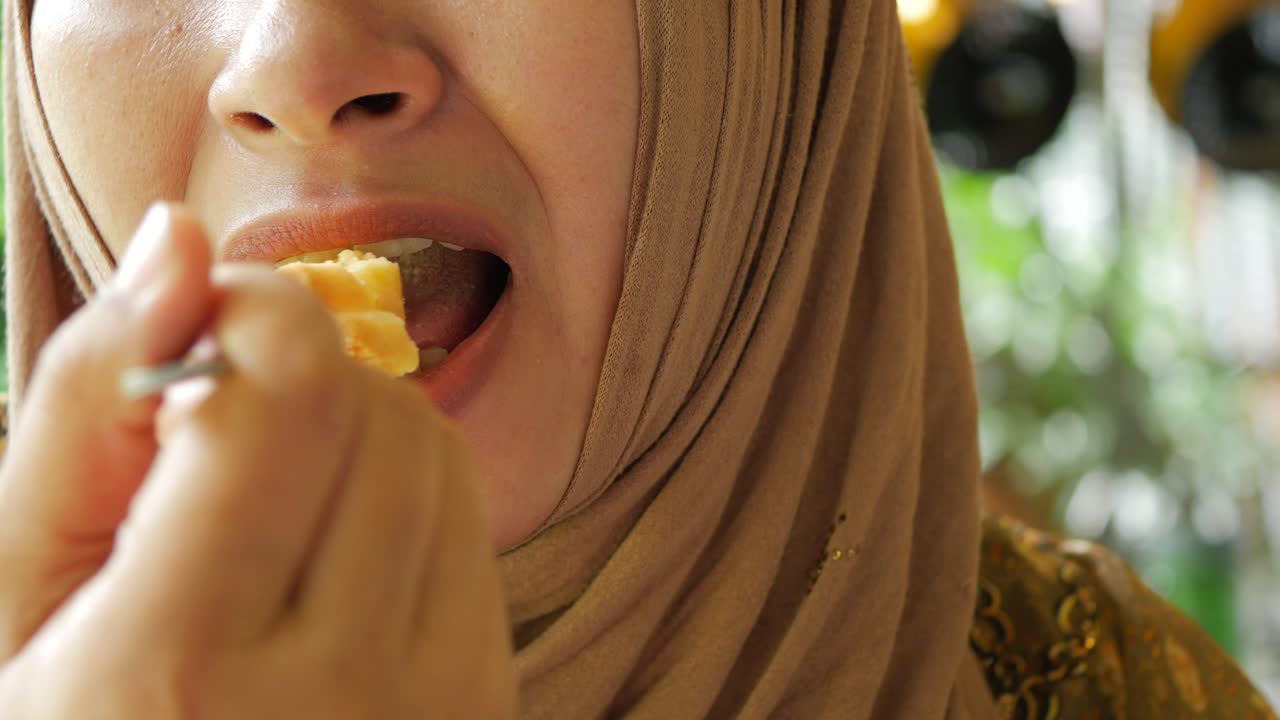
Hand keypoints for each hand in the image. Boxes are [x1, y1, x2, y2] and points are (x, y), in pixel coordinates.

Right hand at [0, 204, 515, 717]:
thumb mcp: (8, 595)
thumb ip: (82, 410)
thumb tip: (179, 238)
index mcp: (177, 668)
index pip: (289, 385)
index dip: (245, 316)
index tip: (196, 343)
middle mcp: (337, 692)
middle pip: (376, 407)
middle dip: (292, 384)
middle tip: (209, 454)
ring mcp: (434, 706)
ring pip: (436, 455)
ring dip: (351, 437)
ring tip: (262, 516)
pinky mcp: (485, 705)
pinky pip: (471, 529)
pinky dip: (403, 504)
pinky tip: (327, 564)